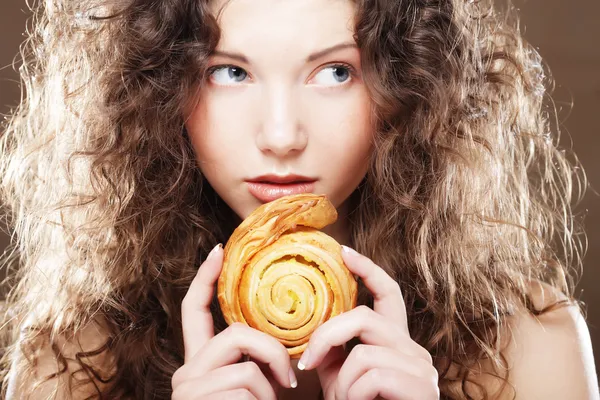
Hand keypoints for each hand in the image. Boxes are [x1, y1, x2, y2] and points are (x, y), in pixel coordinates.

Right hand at [171, 244, 296, 399]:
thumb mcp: (255, 384)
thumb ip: (256, 358)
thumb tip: (286, 334)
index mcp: (198, 362)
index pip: (194, 311)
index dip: (205, 279)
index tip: (219, 251)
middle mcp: (185, 373)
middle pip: (236, 334)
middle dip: (273, 353)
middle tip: (288, 379)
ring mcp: (187, 389)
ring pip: (247, 370)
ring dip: (269, 392)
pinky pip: (248, 392)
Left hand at [297, 245, 439, 399]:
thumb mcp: (341, 381)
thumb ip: (334, 353)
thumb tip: (314, 332)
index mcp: (396, 344)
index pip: (388, 295)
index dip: (368, 270)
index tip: (345, 252)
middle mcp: (414, 351)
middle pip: (365, 317)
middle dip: (328, 337)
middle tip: (306, 363)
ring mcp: (421, 369)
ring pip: (363, 351)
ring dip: (342, 382)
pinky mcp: (421, 388)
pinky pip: (371, 375)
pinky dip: (353, 394)